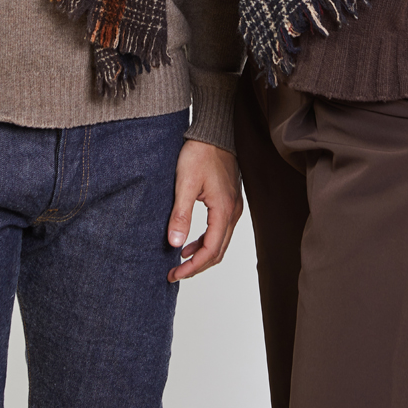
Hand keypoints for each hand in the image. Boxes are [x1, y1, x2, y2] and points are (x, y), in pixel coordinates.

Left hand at [166, 139, 242, 281]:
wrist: (213, 133)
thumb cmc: (201, 153)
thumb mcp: (185, 184)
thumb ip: (181, 215)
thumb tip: (175, 243)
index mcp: (223, 210)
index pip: (210, 251)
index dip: (192, 267)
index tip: (174, 274)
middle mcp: (232, 211)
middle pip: (218, 251)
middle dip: (197, 266)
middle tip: (175, 273)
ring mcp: (233, 207)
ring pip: (220, 242)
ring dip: (202, 255)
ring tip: (180, 261)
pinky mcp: (229, 201)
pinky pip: (220, 230)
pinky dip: (206, 242)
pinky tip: (190, 242)